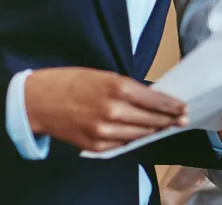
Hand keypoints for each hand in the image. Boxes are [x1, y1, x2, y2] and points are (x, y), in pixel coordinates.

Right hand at [24, 67, 187, 152]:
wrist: (38, 100)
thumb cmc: (72, 82)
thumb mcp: (105, 76)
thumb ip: (129, 89)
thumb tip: (153, 99)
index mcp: (118, 87)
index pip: (156, 101)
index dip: (173, 106)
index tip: (183, 107)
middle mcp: (113, 110)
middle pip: (151, 120)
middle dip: (168, 120)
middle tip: (181, 119)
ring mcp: (104, 131)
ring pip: (139, 135)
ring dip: (153, 131)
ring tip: (164, 127)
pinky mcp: (94, 145)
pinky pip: (121, 145)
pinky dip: (132, 139)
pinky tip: (139, 134)